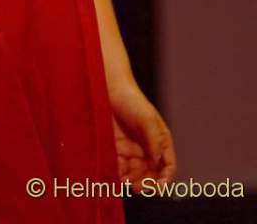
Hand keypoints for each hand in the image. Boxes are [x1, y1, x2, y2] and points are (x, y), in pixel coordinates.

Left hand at [108, 77, 176, 192]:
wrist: (109, 89)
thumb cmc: (132, 101)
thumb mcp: (147, 120)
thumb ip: (154, 141)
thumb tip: (158, 162)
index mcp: (161, 142)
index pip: (168, 166)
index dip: (165, 178)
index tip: (159, 186)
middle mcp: (148, 149)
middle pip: (151, 174)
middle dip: (146, 182)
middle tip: (137, 186)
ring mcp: (132, 150)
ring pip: (136, 173)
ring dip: (132, 180)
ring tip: (125, 181)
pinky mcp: (117, 149)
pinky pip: (121, 167)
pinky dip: (120, 173)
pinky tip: (117, 175)